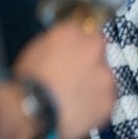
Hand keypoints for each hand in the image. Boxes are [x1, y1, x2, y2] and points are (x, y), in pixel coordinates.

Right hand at [14, 18, 114, 138]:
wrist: (33, 111)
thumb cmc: (28, 80)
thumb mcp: (33, 49)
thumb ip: (55, 41)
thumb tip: (63, 44)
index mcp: (72, 33)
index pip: (85, 28)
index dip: (78, 40)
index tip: (73, 48)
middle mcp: (94, 50)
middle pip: (98, 51)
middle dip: (88, 60)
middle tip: (72, 72)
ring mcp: (105, 77)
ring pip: (103, 75)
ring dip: (93, 81)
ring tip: (72, 92)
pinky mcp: (109, 101)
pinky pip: (104, 98)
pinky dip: (94, 101)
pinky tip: (77, 106)